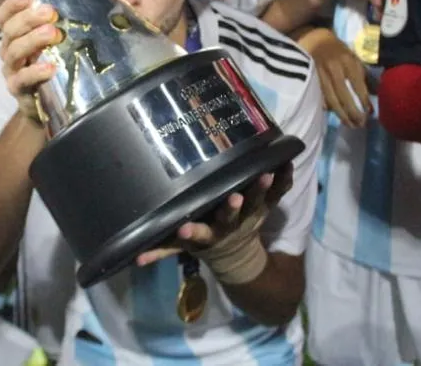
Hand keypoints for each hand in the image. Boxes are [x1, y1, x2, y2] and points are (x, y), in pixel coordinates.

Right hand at [0, 0, 60, 123]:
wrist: (53, 103)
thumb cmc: (57, 63)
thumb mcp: (60, 40)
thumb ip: (73, 20)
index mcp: (16, 35)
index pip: (5, 16)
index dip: (13, 4)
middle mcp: (9, 50)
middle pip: (10, 30)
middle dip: (28, 18)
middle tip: (50, 12)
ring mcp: (12, 71)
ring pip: (15, 51)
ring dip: (32, 40)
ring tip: (53, 33)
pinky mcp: (18, 90)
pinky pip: (22, 80)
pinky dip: (35, 72)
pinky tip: (51, 67)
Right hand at [135, 165, 291, 283]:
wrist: (238, 257)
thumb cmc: (204, 241)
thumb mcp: (183, 248)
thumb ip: (161, 250)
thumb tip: (134, 258)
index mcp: (209, 235)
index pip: (199, 235)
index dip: (192, 232)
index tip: (184, 228)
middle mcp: (231, 226)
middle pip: (232, 217)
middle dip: (232, 208)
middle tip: (234, 197)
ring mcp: (251, 216)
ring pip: (258, 203)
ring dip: (263, 190)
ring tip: (267, 172)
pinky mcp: (267, 207)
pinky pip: (279, 194)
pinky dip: (284, 180)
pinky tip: (286, 161)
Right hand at [299, 28, 372, 128]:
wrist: (317, 41)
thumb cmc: (340, 52)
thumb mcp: (356, 59)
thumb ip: (366, 76)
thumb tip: (376, 95)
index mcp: (348, 62)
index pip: (357, 84)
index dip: (363, 100)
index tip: (370, 112)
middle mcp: (334, 69)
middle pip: (343, 95)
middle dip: (353, 112)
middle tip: (360, 124)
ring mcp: (321, 75)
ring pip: (331, 99)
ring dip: (341, 115)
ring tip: (350, 124)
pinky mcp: (312, 80)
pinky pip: (321, 98)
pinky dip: (328, 108)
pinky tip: (335, 115)